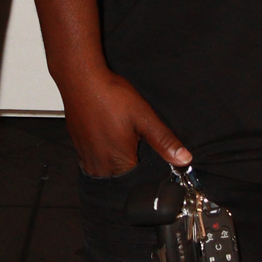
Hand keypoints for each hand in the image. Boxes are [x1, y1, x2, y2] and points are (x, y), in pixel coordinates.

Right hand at [57, 64, 190, 178]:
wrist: (82, 80)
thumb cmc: (110, 96)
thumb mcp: (145, 118)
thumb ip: (164, 141)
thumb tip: (183, 159)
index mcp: (119, 162)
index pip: (138, 181)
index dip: (148, 170)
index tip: (147, 153)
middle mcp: (100, 165)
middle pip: (121, 178)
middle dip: (130, 166)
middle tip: (132, 141)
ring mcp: (86, 158)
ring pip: (106, 172)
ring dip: (115, 162)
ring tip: (120, 139)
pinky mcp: (78, 149)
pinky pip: (93, 162)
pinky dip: (102, 155)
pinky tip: (107, 137)